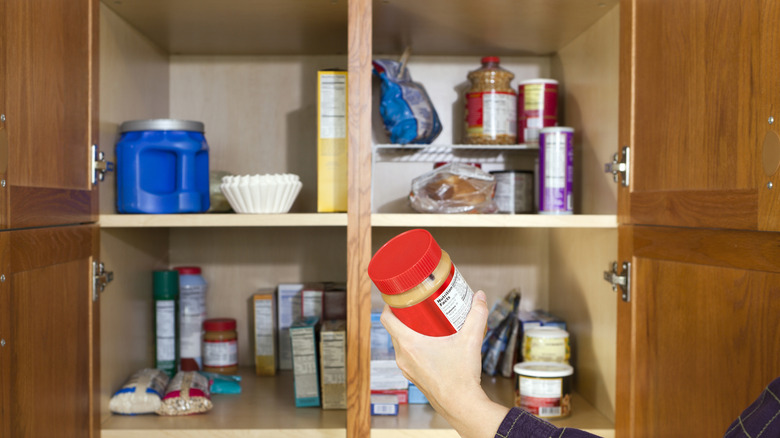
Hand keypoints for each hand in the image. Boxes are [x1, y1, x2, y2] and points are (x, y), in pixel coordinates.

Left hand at [381, 290, 509, 437]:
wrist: (462, 406)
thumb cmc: (461, 377)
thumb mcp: (471, 340)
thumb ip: (477, 315)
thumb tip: (479, 297)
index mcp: (409, 345)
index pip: (387, 320)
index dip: (389, 305)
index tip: (397, 297)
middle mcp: (403, 357)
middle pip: (395, 330)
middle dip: (404, 316)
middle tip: (418, 306)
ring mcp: (407, 369)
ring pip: (401, 344)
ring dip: (410, 332)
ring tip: (426, 323)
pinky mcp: (414, 377)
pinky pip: (408, 357)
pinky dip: (415, 347)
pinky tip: (431, 344)